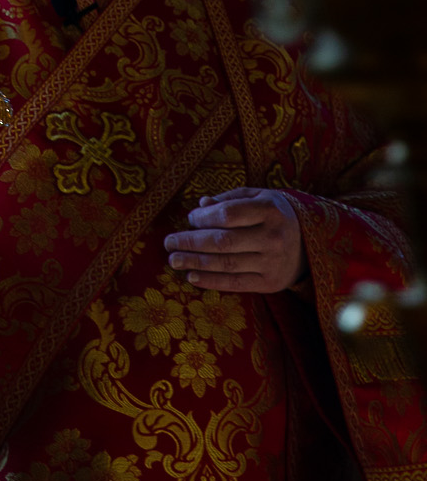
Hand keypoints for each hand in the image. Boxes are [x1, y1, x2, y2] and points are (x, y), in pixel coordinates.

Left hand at [164, 185, 306, 292]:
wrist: (310, 244)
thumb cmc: (276, 215)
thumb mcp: (259, 197)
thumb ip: (230, 199)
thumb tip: (201, 205)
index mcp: (270, 210)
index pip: (229, 215)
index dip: (204, 218)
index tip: (189, 219)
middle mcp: (273, 237)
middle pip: (224, 241)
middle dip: (192, 242)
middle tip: (168, 242)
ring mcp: (272, 263)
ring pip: (226, 264)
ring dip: (195, 263)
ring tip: (174, 260)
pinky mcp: (270, 284)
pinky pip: (236, 284)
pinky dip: (211, 281)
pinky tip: (192, 276)